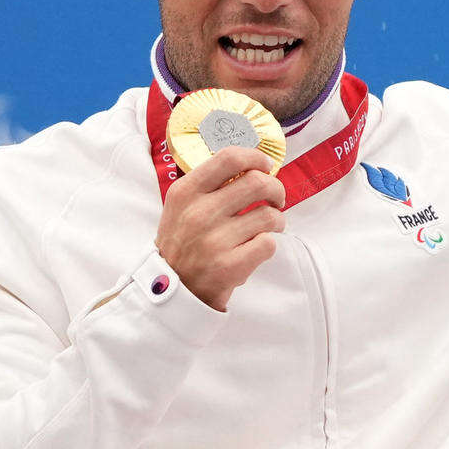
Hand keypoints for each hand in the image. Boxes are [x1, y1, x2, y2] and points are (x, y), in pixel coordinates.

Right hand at [155, 145, 286, 311]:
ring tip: (270, 226)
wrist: (171, 290)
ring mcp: (214, 241)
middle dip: (276, 190)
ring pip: (269, 215)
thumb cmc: (183, 243)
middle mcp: (199, 213)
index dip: (256, 157)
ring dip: (277, 220)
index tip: (266, 165)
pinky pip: (268, 244)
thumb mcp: (181, 207)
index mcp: (185, 192)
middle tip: (276, 199)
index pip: (229, 158)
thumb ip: (209, 185)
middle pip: (257, 182)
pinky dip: (269, 244)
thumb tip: (253, 167)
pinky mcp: (229, 267)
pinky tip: (258, 246)